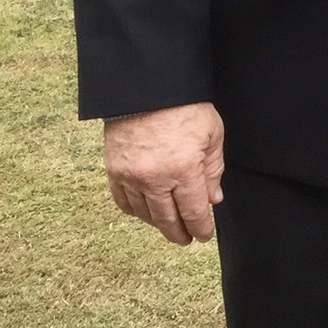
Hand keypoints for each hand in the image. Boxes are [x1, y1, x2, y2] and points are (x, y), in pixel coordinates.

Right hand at [104, 102, 225, 244]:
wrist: (147, 88)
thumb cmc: (185, 107)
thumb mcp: (212, 135)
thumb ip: (213, 170)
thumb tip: (212, 199)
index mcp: (184, 170)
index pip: (193, 212)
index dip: (200, 228)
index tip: (204, 235)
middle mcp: (155, 179)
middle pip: (167, 219)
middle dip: (179, 233)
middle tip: (186, 239)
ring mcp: (131, 176)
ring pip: (145, 213)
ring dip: (158, 224)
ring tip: (169, 226)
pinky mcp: (114, 171)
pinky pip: (123, 201)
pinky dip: (135, 211)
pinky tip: (145, 212)